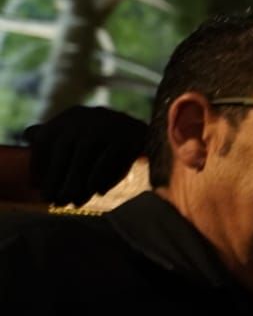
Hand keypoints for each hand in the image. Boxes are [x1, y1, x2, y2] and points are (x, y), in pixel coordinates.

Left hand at [23, 106, 146, 206]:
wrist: (161, 139)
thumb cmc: (114, 144)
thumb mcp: (84, 137)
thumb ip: (59, 136)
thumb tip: (29, 134)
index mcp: (74, 114)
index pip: (47, 137)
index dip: (39, 163)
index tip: (38, 187)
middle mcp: (91, 114)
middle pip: (65, 146)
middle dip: (58, 177)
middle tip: (55, 201)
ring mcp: (112, 122)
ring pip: (86, 152)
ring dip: (77, 180)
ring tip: (74, 202)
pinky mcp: (132, 134)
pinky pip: (111, 156)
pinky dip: (101, 175)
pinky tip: (97, 192)